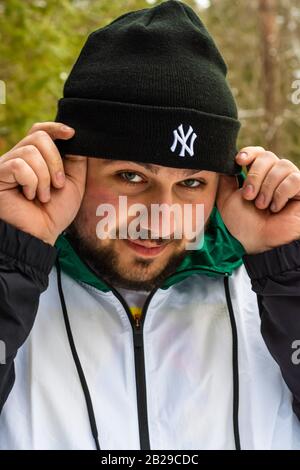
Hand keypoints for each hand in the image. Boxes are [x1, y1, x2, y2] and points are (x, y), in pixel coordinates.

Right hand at [0, 122, 86, 244]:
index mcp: (37, 158)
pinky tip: (28, 195)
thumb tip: (76, 138)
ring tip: (42, 196)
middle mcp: (20, 157)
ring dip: (44, 177)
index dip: (55, 128)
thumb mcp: (73, 183)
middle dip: (55, 161)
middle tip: (58, 185)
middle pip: (39, 137)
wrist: (40, 235)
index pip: (40, 130)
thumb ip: (76, 160)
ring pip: (31, 151)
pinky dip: (31, 182)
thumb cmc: (54, 212)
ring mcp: (7, 165)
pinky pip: (19, 166)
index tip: (71, 134)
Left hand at [216, 146, 299, 253]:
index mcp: (259, 175)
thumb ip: (226, 178)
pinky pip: (295, 180)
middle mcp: (276, 176)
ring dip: (267, 187)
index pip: (259, 153)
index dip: (250, 153)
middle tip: (248, 196)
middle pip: (269, 156)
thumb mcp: (227, 198)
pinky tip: (276, 207)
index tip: (239, 161)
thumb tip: (225, 161)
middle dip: (255, 175)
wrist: (254, 243)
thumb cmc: (241, 224)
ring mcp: (291, 184)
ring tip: (262, 206)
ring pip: (282, 166)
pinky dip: (281, 193)